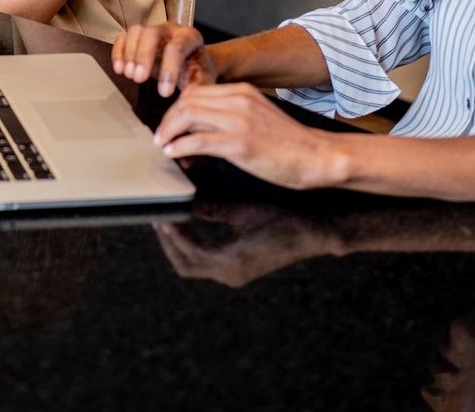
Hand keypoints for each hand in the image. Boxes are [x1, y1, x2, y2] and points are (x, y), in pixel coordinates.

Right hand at [112, 23, 217, 96]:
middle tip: (139, 79)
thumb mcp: (203, 79)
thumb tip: (186, 97)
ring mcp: (152, 30)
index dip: (169, 69)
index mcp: (190, 36)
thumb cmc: (197, 71)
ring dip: (129, 53)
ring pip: (135, 32)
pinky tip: (119, 69)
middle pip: (152, 33)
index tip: (164, 93)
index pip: (177, 47)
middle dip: (143, 56)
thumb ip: (197, 87)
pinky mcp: (138, 37)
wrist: (192, 62)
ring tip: (129, 75)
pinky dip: (118, 53)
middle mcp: (170, 29)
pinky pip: (123, 38)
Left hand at [152, 203, 344, 288]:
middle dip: (169, 243)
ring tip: (171, 220)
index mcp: (229, 263)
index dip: (170, 234)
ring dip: (179, 245)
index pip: (186, 252)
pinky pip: (207, 261)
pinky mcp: (240, 269)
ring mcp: (235, 274)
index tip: (162, 214)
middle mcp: (229, 274)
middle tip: (160, 218)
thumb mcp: (244, 211)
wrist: (314, 234)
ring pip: (194, 265)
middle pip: (185, 265)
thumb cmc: (283, 220)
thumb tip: (186, 201)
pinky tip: (190, 226)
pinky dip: (194, 246)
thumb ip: (212, 209)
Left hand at [153, 83, 348, 189]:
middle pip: (187, 101)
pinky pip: (198, 140)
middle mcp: (239, 101)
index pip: (196, 92)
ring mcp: (239, 121)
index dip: (176, 108)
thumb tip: (197, 125)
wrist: (316, 156)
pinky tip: (174, 154)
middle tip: (161, 136)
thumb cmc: (287, 142)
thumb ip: (229, 113)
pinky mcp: (240, 144)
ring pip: (188, 115)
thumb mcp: (255, 116)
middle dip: (168, 119)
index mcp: (242, 91)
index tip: (170, 123)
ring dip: (169, 131)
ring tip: (164, 144)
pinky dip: (179, 147)